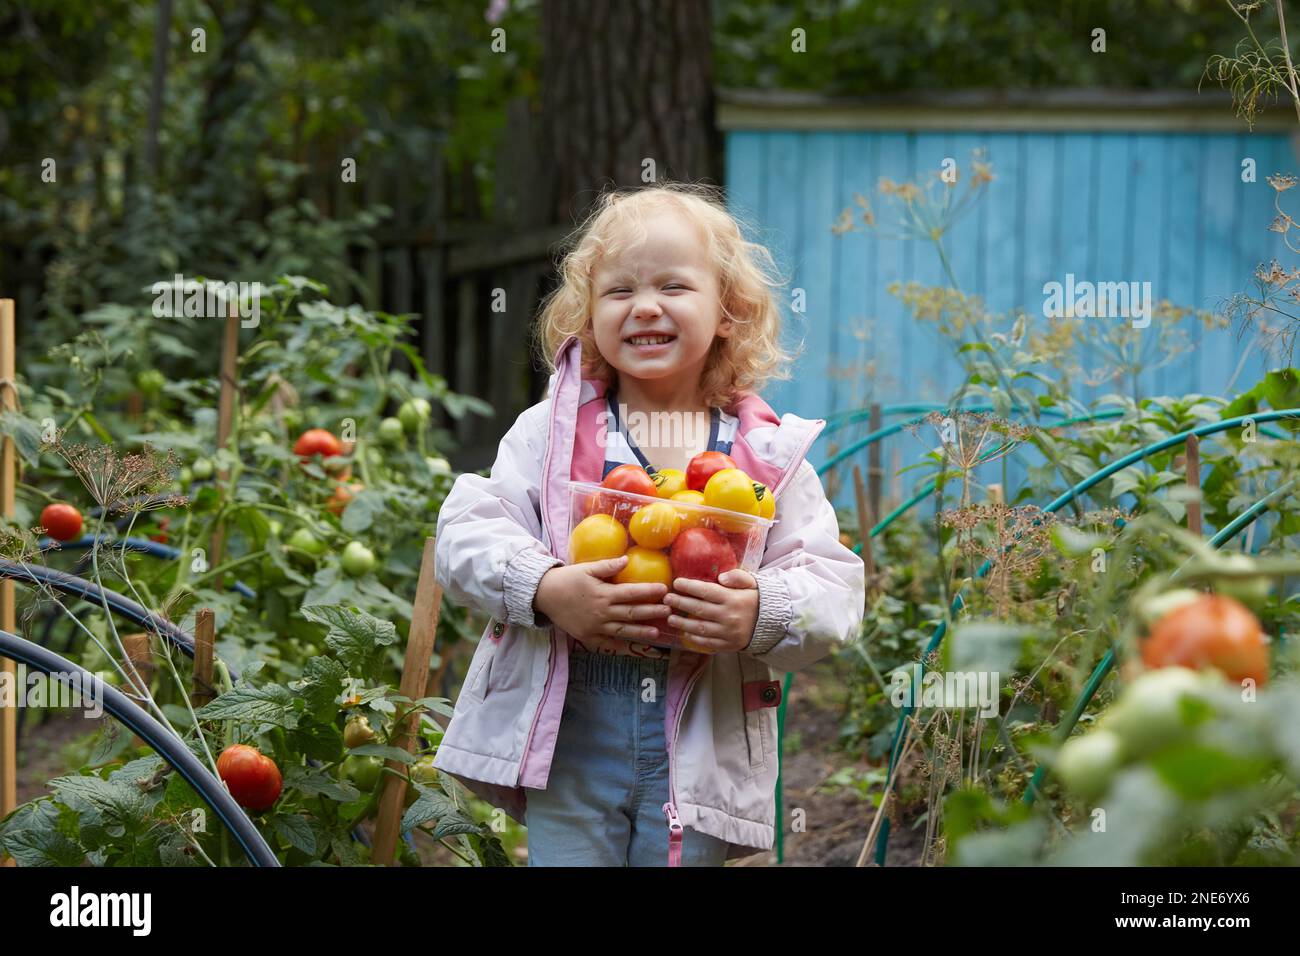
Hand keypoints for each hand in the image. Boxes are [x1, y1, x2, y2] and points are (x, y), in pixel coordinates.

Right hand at [533, 555, 671, 642]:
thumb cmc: (567, 579)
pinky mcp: (588, 637)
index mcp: (604, 594)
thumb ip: (607, 566)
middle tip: (669, 611)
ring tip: (657, 633)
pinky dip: (620, 645)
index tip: (664, 590)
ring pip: (623, 631)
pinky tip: (633, 646)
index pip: (631, 592)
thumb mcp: (587, 569)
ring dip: (641, 631)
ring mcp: (596, 627)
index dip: (649, 591)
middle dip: (652, 612)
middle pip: (632, 613)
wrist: (544, 596)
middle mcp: (602, 612)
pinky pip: (607, 643)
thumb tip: (626, 560)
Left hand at [663, 568, 759, 653]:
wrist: (773, 623)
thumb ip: (737, 576)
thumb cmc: (756, 599)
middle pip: (699, 609)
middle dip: (680, 603)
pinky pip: (708, 643)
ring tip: (670, 618)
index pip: (707, 591)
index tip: (676, 583)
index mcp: (733, 598)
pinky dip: (695, 639)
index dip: (690, 586)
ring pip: (700, 628)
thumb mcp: (751, 583)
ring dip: (683, 623)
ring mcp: (728, 632)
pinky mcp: (729, 645)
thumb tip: (721, 577)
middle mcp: (729, 616)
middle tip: (667, 599)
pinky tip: (685, 633)